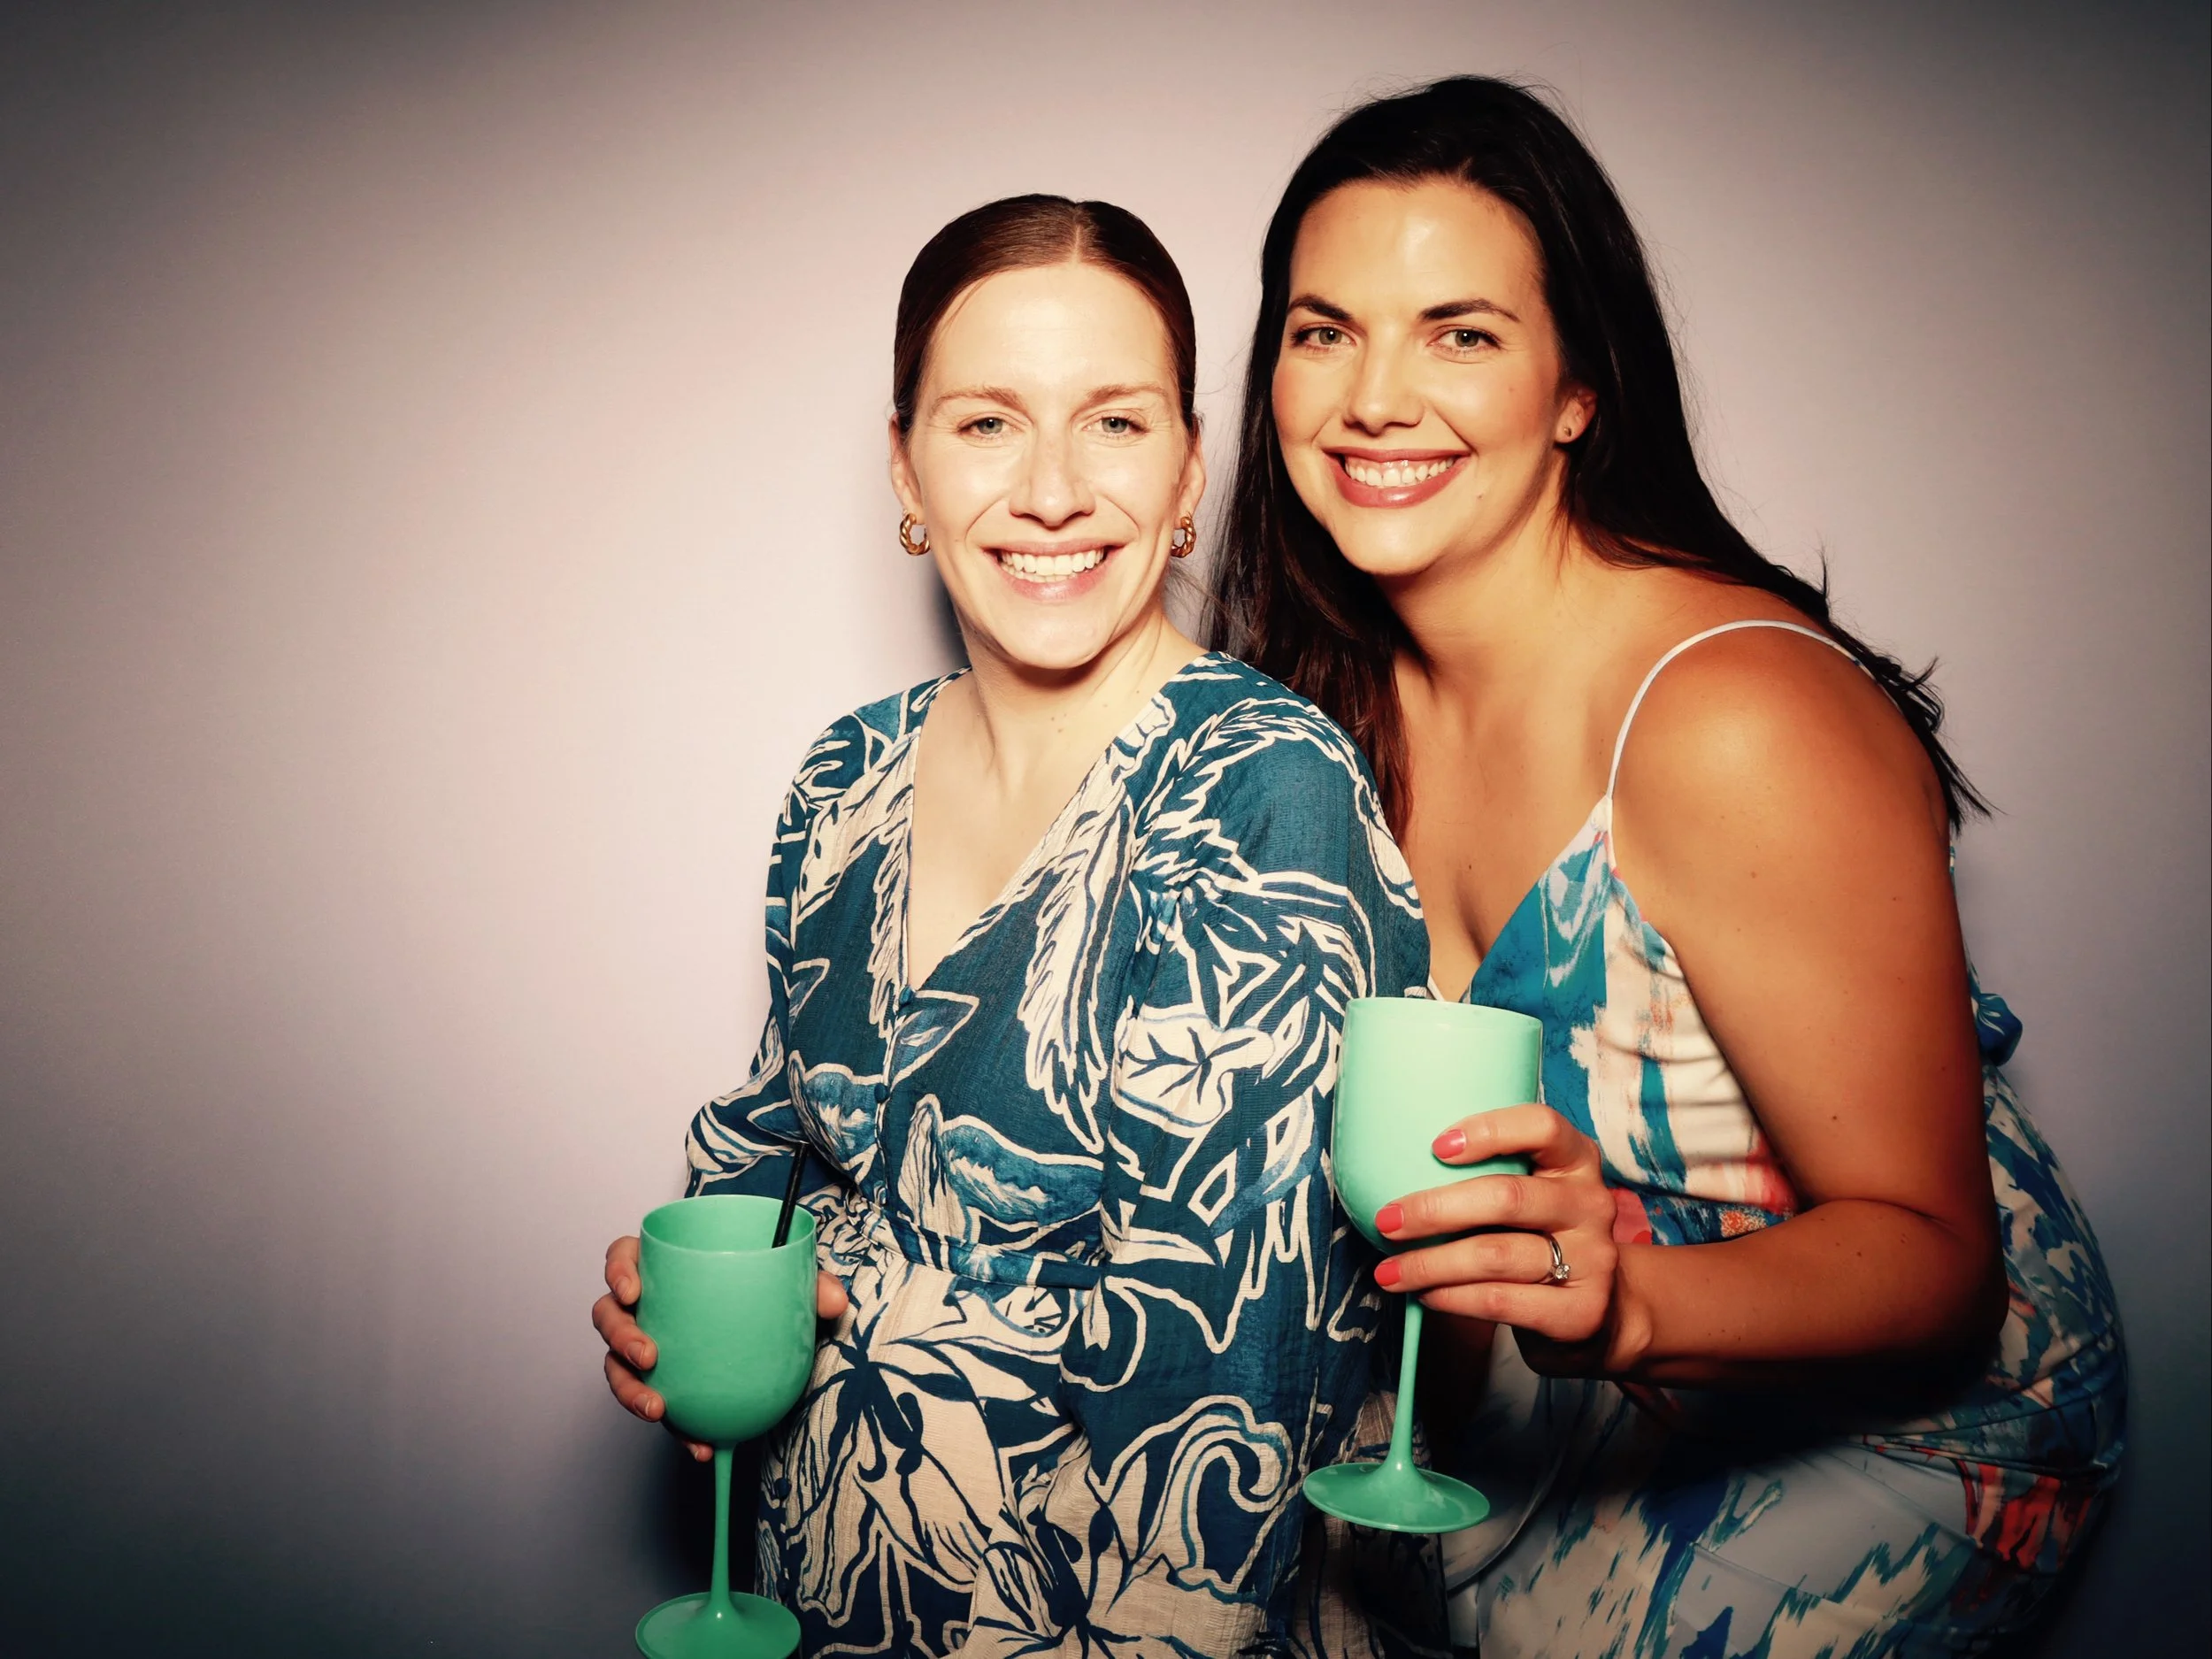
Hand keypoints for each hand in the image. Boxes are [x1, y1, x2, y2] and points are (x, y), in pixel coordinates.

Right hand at [594, 1232, 848, 1460]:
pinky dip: (676, 1430)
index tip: (633, 1291)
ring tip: (658, 1409)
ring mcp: (646, 1345)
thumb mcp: (794, 1283)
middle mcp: (646, 1305)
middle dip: (621, 1337)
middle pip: (609, 1315)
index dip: (618, 1271)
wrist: (771, 1338)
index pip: (623, 1257)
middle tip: (649, 1356)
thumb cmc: (766, 1293)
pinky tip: (700, 1445)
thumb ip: (815, 1286)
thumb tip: (834, 1300)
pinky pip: (655, 1405)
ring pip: (617, 1366)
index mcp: (664, 1267)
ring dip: (629, 1390)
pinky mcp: (661, 1385)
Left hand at [1371, 1105, 1630, 1375]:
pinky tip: (1425, 1294)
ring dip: (1430, 1263)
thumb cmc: (1540, 1237)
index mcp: (1576, 1160)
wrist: (1600, 1311)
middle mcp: (1590, 1204)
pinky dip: (1451, 1297)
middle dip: (1435, 1209)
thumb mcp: (1531, 1193)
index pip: (1543, 1126)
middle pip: (1507, 1197)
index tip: (1436, 1147)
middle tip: (1386, 1222)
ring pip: (1495, 1254)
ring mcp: (1592, 1259)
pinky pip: (1500, 1300)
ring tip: (1389, 1271)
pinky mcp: (1580, 1311)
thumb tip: (1393, 1169)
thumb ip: (1490, 1173)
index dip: (1489, 1130)